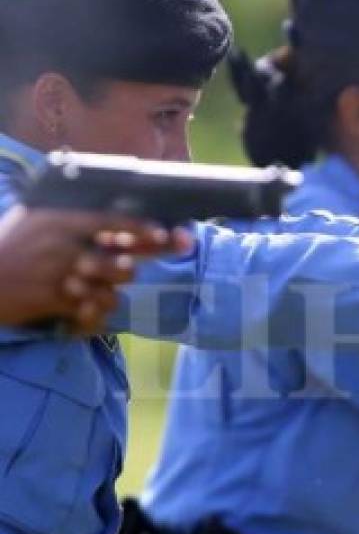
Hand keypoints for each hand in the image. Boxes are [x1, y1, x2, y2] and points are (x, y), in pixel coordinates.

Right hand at [0, 206, 188, 333]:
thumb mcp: (37, 220)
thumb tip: (123, 230)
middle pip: (122, 263)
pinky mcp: (54, 300)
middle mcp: (63, 245)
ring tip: (86, 289)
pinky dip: (91, 314)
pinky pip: (92, 311)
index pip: (113, 221)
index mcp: (60, 219)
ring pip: (111, 291)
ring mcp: (59, 274)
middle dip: (125, 269)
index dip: (144, 230)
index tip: (166, 234)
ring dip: (106, 293)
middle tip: (121, 268)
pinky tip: (76, 309)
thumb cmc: (12, 247)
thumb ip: (76, 220)